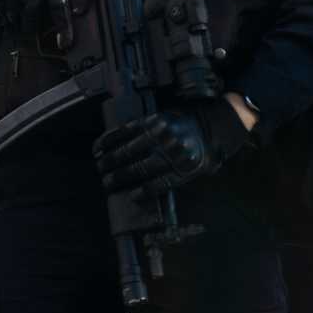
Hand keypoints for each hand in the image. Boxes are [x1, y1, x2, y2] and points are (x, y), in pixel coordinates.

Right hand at [0, 0, 71, 43]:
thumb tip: (71, 25)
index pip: (59, 10)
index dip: (64, 29)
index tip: (64, 44)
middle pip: (30, 16)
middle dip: (28, 27)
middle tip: (27, 31)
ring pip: (12, 12)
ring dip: (14, 21)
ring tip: (15, 22)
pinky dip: (2, 11)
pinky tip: (6, 13)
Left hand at [93, 98, 249, 194]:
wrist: (216, 130)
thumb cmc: (186, 123)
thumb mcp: (163, 117)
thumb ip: (144, 128)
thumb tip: (118, 143)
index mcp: (155, 122)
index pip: (123, 133)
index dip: (106, 143)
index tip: (95, 151)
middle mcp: (162, 138)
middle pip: (128, 153)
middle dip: (110, 163)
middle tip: (99, 169)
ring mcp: (173, 156)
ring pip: (140, 170)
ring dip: (121, 178)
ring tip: (108, 183)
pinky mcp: (183, 172)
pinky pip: (160, 184)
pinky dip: (144, 191)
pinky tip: (133, 196)